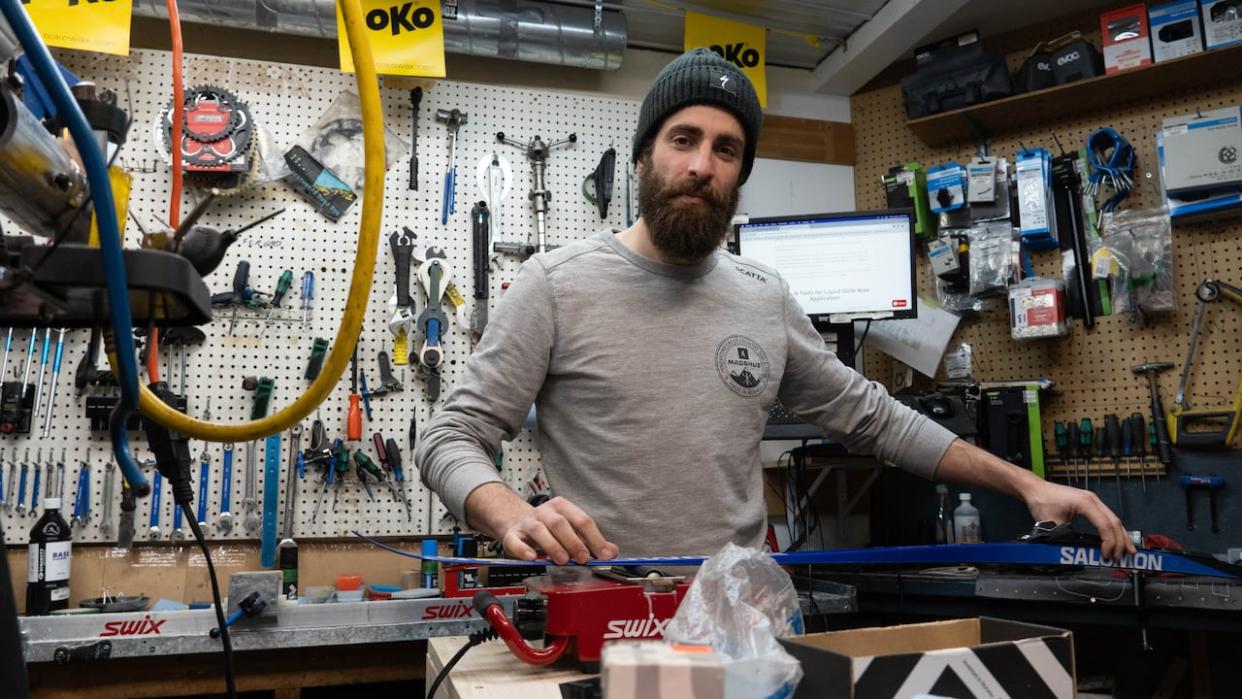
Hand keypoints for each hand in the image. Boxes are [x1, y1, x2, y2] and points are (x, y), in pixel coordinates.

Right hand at [501, 496, 618, 564]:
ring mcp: (527, 522)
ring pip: (539, 530)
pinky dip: (524, 550)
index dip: (594, 538)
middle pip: (560, 523)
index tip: (603, 554)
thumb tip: (611, 552)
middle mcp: (545, 512)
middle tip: (583, 559)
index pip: (582, 520)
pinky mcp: (512, 535)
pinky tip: (532, 557)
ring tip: (562, 560)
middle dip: (574, 542)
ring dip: (552, 546)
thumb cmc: (548, 528)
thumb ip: (591, 541)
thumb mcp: (572, 530)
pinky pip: (516, 541)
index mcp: (562, 507)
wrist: (516, 522)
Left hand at [1023, 480, 1134, 560]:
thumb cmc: (1042, 500)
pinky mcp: (1090, 503)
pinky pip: (1107, 517)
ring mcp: (1093, 501)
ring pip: (1114, 519)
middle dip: (1120, 542)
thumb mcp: (1052, 523)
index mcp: (1085, 503)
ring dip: (1121, 536)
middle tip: (1121, 557)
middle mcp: (1093, 500)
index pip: (1104, 525)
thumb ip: (1066, 537)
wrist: (1035, 488)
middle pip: (1114, 522)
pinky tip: (1118, 539)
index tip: (1106, 555)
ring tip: (1128, 551)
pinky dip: (1114, 530)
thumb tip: (1077, 552)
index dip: (1108, 543)